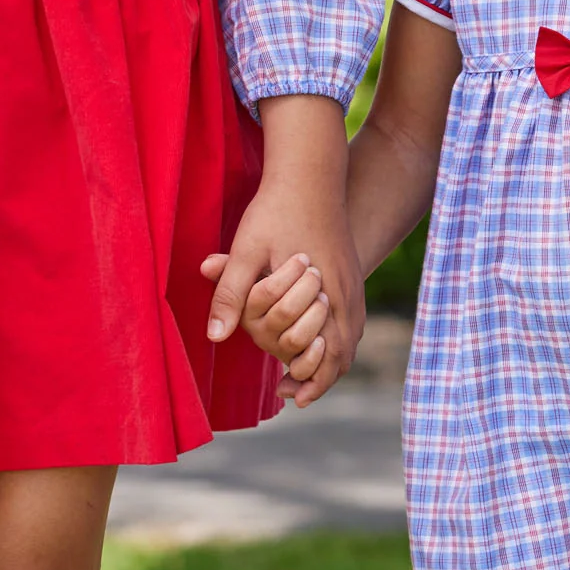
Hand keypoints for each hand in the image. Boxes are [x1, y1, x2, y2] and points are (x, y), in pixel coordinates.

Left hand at [203, 95, 362, 408]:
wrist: (310, 172)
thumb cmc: (276, 210)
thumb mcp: (247, 249)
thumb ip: (232, 293)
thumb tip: (216, 336)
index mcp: (324, 290)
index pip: (328, 352)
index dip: (311, 380)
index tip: (291, 397)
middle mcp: (346, 291)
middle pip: (344, 351)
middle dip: (321, 377)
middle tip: (294, 394)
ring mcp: (353, 281)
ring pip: (351, 336)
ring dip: (330, 359)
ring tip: (304, 376)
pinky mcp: (351, 271)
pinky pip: (351, 318)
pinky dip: (337, 337)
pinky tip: (316, 338)